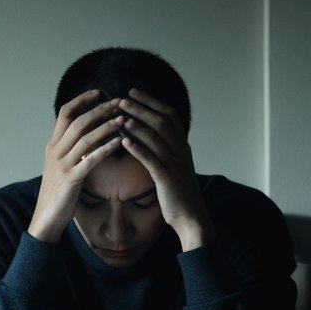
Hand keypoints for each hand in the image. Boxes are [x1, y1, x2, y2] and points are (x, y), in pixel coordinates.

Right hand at [27, 90, 127, 243]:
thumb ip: (69, 148)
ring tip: (123, 118)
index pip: (65, 113)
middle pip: (78, 121)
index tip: (99, 92)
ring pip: (85, 137)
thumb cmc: (58, 192)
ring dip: (106, 126)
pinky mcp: (71, 179)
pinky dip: (106, 148)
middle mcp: (55, 150)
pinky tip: (120, 142)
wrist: (46, 217)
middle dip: (100, 109)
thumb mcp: (59, 165)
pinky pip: (91, 159)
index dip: (81, 100)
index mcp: (52, 144)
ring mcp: (62, 164)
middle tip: (119, 102)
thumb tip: (84, 133)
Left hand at [116, 88, 215, 250]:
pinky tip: (123, 140)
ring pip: (156, 136)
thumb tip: (149, 137)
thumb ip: (167, 151)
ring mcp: (175, 163)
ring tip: (119, 115)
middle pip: (161, 120)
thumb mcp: (176, 167)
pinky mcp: (167, 177)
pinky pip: (151, 158)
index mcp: (182, 146)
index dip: (152, 101)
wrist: (192, 217)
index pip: (170, 114)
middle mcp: (181, 150)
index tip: (134, 92)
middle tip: (122, 98)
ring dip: (136, 123)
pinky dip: (137, 147)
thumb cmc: (180, 194)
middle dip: (141, 107)